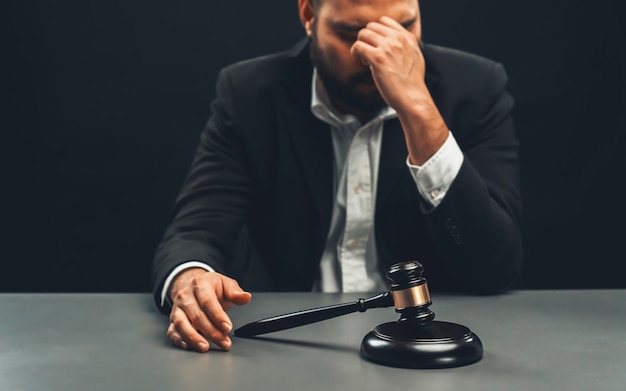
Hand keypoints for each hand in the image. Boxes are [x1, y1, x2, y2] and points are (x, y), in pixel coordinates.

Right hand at [166, 268, 251, 351]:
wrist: (195, 286)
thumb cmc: (212, 287)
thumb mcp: (226, 285)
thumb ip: (235, 293)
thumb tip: (246, 297)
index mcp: (200, 284)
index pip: (208, 302)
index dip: (218, 316)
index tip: (228, 328)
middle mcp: (185, 296)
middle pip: (197, 316)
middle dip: (211, 332)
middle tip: (224, 342)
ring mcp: (177, 308)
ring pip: (181, 324)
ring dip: (193, 338)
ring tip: (205, 347)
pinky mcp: (173, 319)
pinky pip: (172, 331)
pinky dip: (178, 339)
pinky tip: (188, 346)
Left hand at [351, 16, 447, 164]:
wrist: (413, 98)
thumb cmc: (412, 83)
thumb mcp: (415, 57)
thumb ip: (405, 46)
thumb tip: (390, 42)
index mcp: (408, 38)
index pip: (385, 21)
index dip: (376, 33)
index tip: (376, 44)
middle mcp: (398, 39)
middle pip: (371, 26)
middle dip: (367, 39)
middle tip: (370, 54)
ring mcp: (388, 48)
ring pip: (363, 34)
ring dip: (361, 45)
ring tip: (367, 59)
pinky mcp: (378, 58)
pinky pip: (358, 46)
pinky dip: (356, 53)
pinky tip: (363, 62)